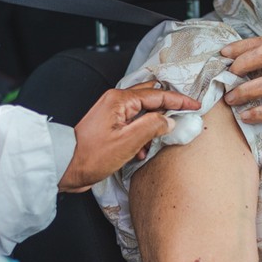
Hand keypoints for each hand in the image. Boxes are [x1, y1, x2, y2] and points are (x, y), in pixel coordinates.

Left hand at [60, 82, 200, 191]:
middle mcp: (116, 101)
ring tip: (154, 143)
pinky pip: (133, 123)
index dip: (179, 100)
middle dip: (168, 108)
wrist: (66, 166)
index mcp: (120, 99)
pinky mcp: (110, 125)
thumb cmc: (92, 155)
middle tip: (183, 116)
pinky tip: (140, 151)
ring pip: (143, 112)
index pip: (158, 94)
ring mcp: (112, 112)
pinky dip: (141, 135)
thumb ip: (152, 127)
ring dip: (153, 126)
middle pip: (151, 97)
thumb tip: (169, 120)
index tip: (196, 106)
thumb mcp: (128, 142)